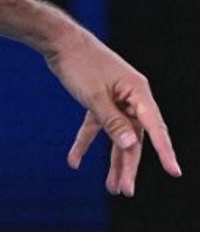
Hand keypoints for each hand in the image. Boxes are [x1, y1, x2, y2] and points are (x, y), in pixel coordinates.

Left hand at [45, 27, 181, 194]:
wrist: (58, 40)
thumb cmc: (79, 64)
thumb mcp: (94, 95)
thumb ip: (112, 122)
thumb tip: (132, 145)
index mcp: (138, 93)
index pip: (155, 128)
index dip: (164, 151)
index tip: (174, 172)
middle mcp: (131, 97)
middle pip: (135, 137)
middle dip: (129, 165)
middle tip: (125, 191)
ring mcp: (115, 99)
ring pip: (117, 136)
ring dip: (112, 160)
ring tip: (111, 187)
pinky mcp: (98, 100)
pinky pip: (96, 126)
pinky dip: (85, 142)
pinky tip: (73, 161)